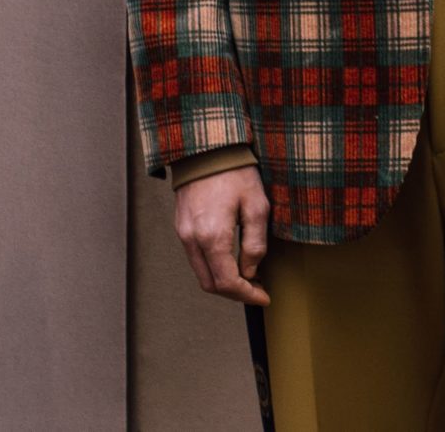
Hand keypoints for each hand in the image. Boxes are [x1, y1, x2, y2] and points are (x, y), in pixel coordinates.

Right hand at [173, 165, 271, 305]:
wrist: (206, 147)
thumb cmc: (234, 171)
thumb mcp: (257, 205)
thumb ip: (255, 243)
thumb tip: (251, 271)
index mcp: (212, 237)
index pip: (227, 282)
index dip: (247, 295)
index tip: (264, 297)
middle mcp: (193, 240)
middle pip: (210, 284)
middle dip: (234, 293)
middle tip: (256, 289)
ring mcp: (183, 234)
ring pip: (201, 273)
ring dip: (222, 281)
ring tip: (246, 276)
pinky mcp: (181, 227)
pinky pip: (195, 258)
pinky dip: (212, 266)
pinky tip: (230, 260)